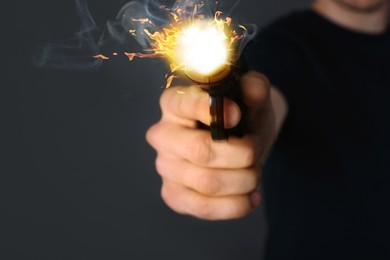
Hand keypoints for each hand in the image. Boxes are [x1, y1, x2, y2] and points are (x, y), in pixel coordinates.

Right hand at [146, 71, 277, 219]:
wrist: (239, 146)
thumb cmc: (240, 120)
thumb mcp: (251, 100)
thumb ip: (255, 88)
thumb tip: (255, 87)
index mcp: (174, 103)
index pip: (182, 103)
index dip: (208, 110)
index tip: (236, 115)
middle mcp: (163, 135)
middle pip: (200, 151)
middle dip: (242, 154)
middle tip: (256, 149)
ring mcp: (166, 167)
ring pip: (207, 182)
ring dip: (244, 179)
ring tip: (255, 171)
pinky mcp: (174, 195)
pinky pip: (203, 207)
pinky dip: (235, 205)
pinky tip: (252, 196)